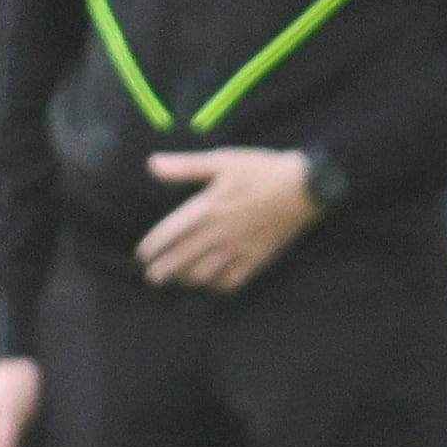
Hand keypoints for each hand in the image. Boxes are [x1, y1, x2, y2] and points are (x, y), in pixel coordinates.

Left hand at [136, 147, 319, 290]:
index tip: (141, 255)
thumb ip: (185, 166)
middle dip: (163, 271)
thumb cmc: (262, 169)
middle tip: (152, 277)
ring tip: (178, 280)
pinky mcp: (257, 258)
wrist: (305, 186)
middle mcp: (219, 233)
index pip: (169, 234)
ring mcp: (239, 249)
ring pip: (204, 274)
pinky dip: (217, 286)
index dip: (152, 247)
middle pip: (182, 260)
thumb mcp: (222, 160)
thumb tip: (152, 165)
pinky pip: (232, 281)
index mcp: (207, 208)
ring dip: (187, 280)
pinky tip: (211, 285)